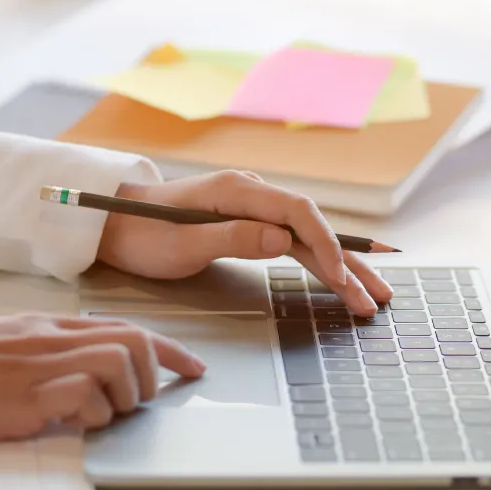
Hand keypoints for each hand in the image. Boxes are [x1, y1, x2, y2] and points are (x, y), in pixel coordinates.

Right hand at [0, 313, 204, 440]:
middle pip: (133, 341)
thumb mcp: (8, 350)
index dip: (167, 348)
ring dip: (121, 397)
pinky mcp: (29, 395)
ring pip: (118, 363)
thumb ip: (48, 354)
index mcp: (47, 325)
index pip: (124, 327)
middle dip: (152, 373)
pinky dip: (90, 415)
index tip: (194, 368)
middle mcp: (50, 338)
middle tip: (137, 402)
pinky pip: (85, 396)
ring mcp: (41, 364)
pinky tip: (68, 423)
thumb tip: (89, 377)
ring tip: (97, 415)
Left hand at [94, 172, 394, 317]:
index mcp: (239, 191)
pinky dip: (320, 264)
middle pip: (313, 228)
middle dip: (348, 263)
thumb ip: (233, 238)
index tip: (340, 278)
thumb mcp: (182, 243)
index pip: (298, 214)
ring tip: (371, 297)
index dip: (325, 246)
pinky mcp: (251, 224)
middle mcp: (253, 194)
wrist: (114, 224)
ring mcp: (254, 209)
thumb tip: (282, 239)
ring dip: (341, 268)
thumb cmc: (141, 234)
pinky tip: (342, 279)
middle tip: (376, 298)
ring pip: (309, 239)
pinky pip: (295, 244)